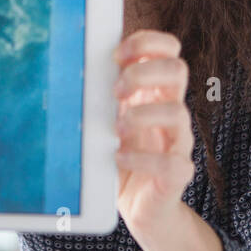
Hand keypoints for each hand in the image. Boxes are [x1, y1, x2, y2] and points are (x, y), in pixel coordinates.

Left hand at [112, 30, 194, 232]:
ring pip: (179, 112)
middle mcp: (171, 111)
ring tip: (116, 130)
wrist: (141, 207)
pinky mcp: (178, 174)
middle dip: (143, 73)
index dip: (146, 43)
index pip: (169, 50)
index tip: (117, 56)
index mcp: (156, 92)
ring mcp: (178, 142)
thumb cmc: (120, 157)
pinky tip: (119, 158)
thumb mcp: (108, 120)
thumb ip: (101, 95)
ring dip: (141, 115)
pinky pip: (172, 162)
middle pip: (178, 70)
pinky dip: (142, 159)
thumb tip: (70, 65)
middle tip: (116, 92)